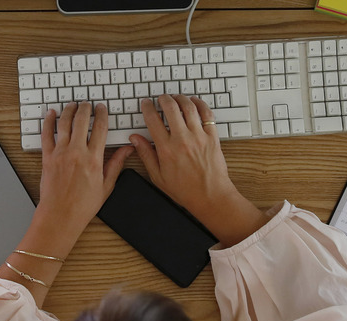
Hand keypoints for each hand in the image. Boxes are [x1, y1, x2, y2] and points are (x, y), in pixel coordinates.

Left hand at [39, 101, 132, 234]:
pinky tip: (50, 114)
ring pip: (64, 123)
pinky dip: (48, 122)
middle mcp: (77, 152)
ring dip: (69, 111)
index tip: (102, 109)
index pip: (100, 129)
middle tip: (87, 104)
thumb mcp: (106, 185)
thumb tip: (127, 150)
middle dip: (86, 108)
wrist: (60, 215)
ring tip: (72, 105)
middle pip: (82, 121)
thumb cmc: (83, 205)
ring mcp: (60, 153)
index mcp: (94, 159)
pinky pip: (46, 134)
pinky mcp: (47, 157)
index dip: (102, 115)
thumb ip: (116, 164)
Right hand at [129, 95, 236, 217]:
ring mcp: (199, 136)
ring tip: (176, 98)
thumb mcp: (158, 176)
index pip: (153, 119)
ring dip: (180, 98)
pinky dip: (200, 104)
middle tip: (161, 98)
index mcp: (166, 149)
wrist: (210, 196)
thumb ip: (146, 155)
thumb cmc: (185, 190)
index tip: (146, 104)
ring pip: (189, 107)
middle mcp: (182, 139)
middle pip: (171, 107)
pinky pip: (207, 114)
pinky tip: (194, 102)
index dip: (147, 108)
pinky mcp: (212, 137)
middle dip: (163, 98)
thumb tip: (135, 139)